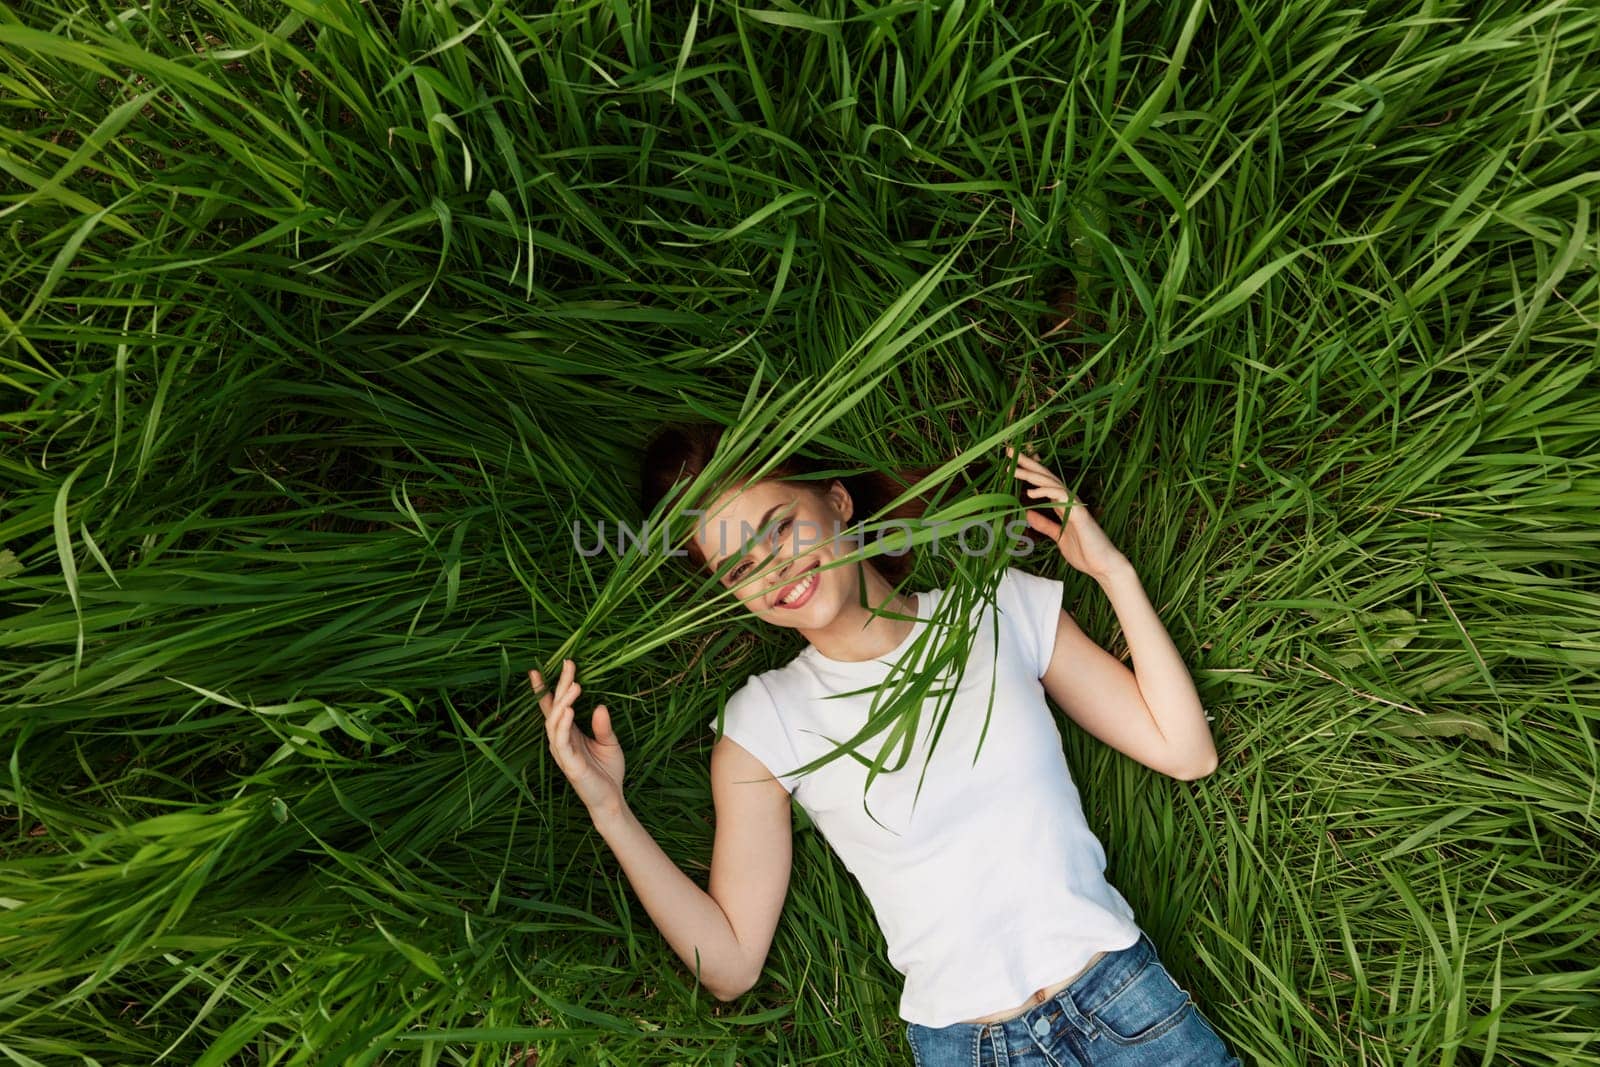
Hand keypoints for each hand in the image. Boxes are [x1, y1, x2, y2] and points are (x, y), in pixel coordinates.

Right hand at [532, 658, 625, 819]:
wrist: (611, 799)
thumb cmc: (608, 771)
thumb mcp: (609, 742)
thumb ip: (602, 725)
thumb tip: (598, 706)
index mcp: (569, 734)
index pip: (553, 708)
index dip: (545, 689)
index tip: (538, 669)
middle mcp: (561, 741)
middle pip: (554, 708)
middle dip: (559, 686)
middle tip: (568, 664)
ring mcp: (562, 752)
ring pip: (554, 722)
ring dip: (563, 702)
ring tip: (574, 684)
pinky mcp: (569, 764)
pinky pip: (562, 741)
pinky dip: (563, 724)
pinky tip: (569, 710)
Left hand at [1006, 445, 1129, 580]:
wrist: (1103, 566)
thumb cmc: (1084, 553)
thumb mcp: (1059, 537)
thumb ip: (1045, 524)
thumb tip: (1028, 513)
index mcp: (1063, 505)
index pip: (1044, 482)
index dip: (1030, 470)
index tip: (1014, 460)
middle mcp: (1068, 500)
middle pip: (1045, 476)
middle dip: (1028, 463)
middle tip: (1010, 450)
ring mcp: (1074, 505)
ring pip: (1050, 483)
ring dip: (1031, 474)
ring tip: (1014, 469)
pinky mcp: (1079, 513)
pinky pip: (1061, 497)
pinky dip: (1045, 492)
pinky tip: (1031, 492)